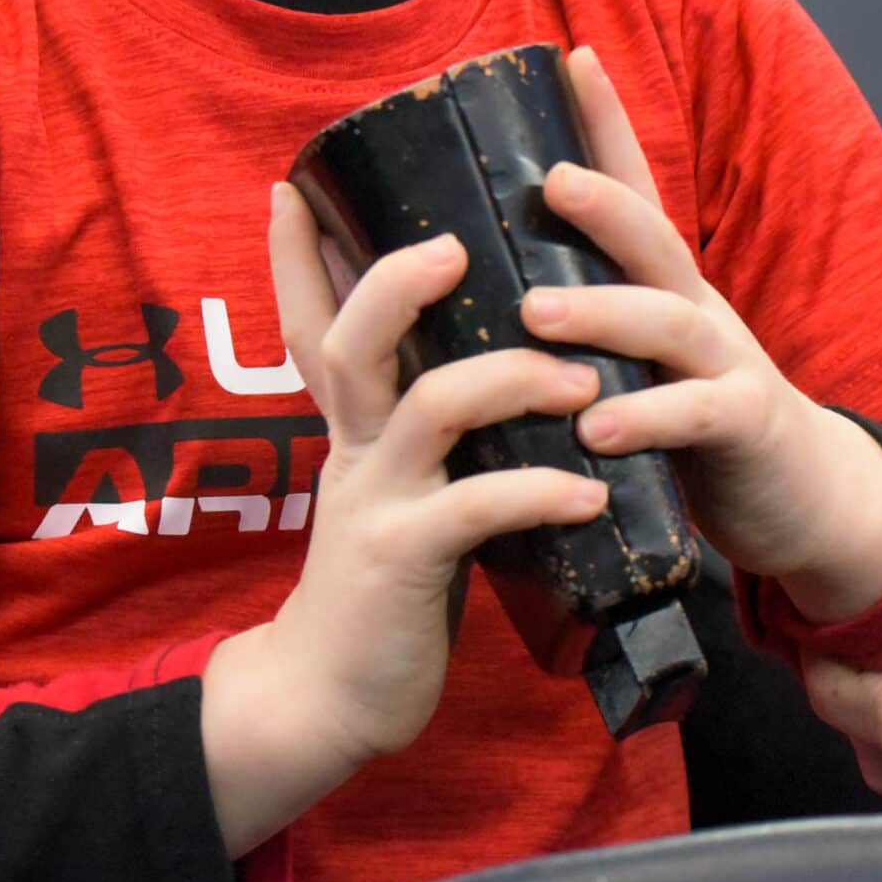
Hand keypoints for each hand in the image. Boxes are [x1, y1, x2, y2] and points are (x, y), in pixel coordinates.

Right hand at [202, 179, 609, 854]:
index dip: (295, 256)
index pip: (312, 321)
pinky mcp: (405, 560)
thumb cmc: (386, 582)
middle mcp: (354, 448)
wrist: (332, 695)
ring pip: (429, 407)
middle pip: (353, 341)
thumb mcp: (391, 487)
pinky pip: (477, 508)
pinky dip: (540, 493)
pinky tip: (591, 495)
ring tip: (579, 378)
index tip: (290, 185)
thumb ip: (420, 430)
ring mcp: (375, 501)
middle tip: (455, 245)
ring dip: (511, 379)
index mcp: (353, 424)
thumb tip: (479, 366)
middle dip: (398, 283)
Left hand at [516, 49, 881, 623]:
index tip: (574, 55)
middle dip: (606, 203)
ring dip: (604, 313)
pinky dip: (647, 418)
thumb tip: (474, 280)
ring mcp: (728, 362)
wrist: (807, 499)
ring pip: (670, 321)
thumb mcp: (636, 357)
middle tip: (550, 179)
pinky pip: (698, 415)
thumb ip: (580, 321)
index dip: (610, 123)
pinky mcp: (748, 428)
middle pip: (655, 238)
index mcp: (663, 285)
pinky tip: (595, 430)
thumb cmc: (691, 422)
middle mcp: (697, 307)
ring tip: (536, 314)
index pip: (636, 191)